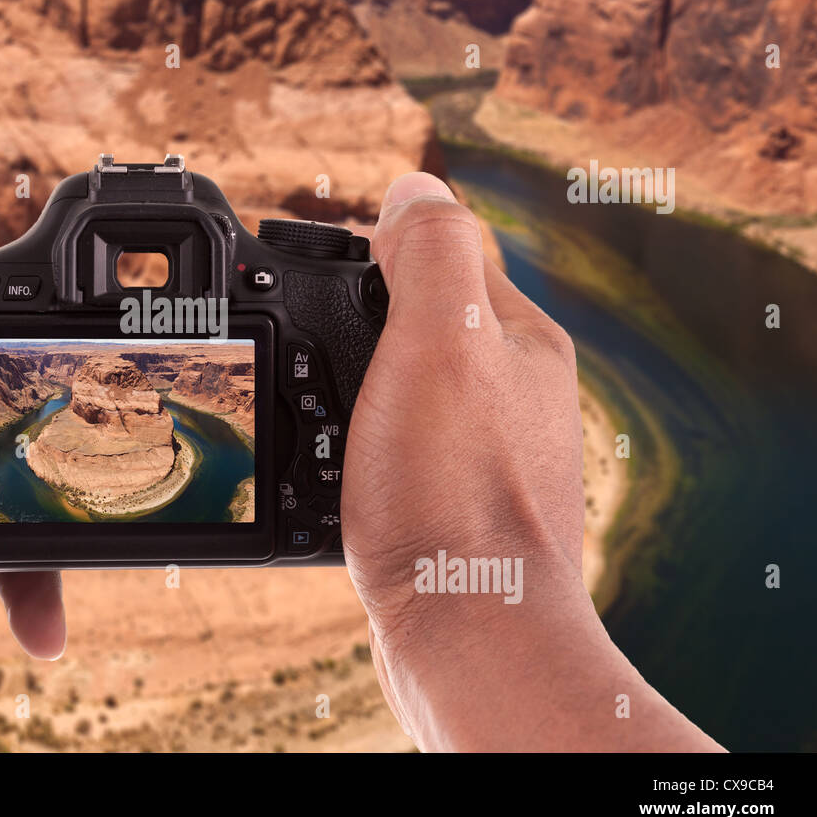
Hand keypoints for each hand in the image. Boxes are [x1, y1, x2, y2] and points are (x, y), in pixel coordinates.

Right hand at [341, 173, 719, 750]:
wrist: (465, 631)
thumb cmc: (451, 492)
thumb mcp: (438, 342)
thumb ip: (431, 253)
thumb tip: (414, 186)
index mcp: (518, 339)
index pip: (447, 253)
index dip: (376, 248)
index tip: (315, 264)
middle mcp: (515, 392)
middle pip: (425, 319)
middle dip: (363, 313)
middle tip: (298, 330)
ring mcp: (487, 453)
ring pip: (409, 386)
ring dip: (357, 378)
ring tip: (305, 393)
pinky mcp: (456, 507)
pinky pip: (402, 446)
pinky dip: (362, 438)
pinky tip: (334, 458)